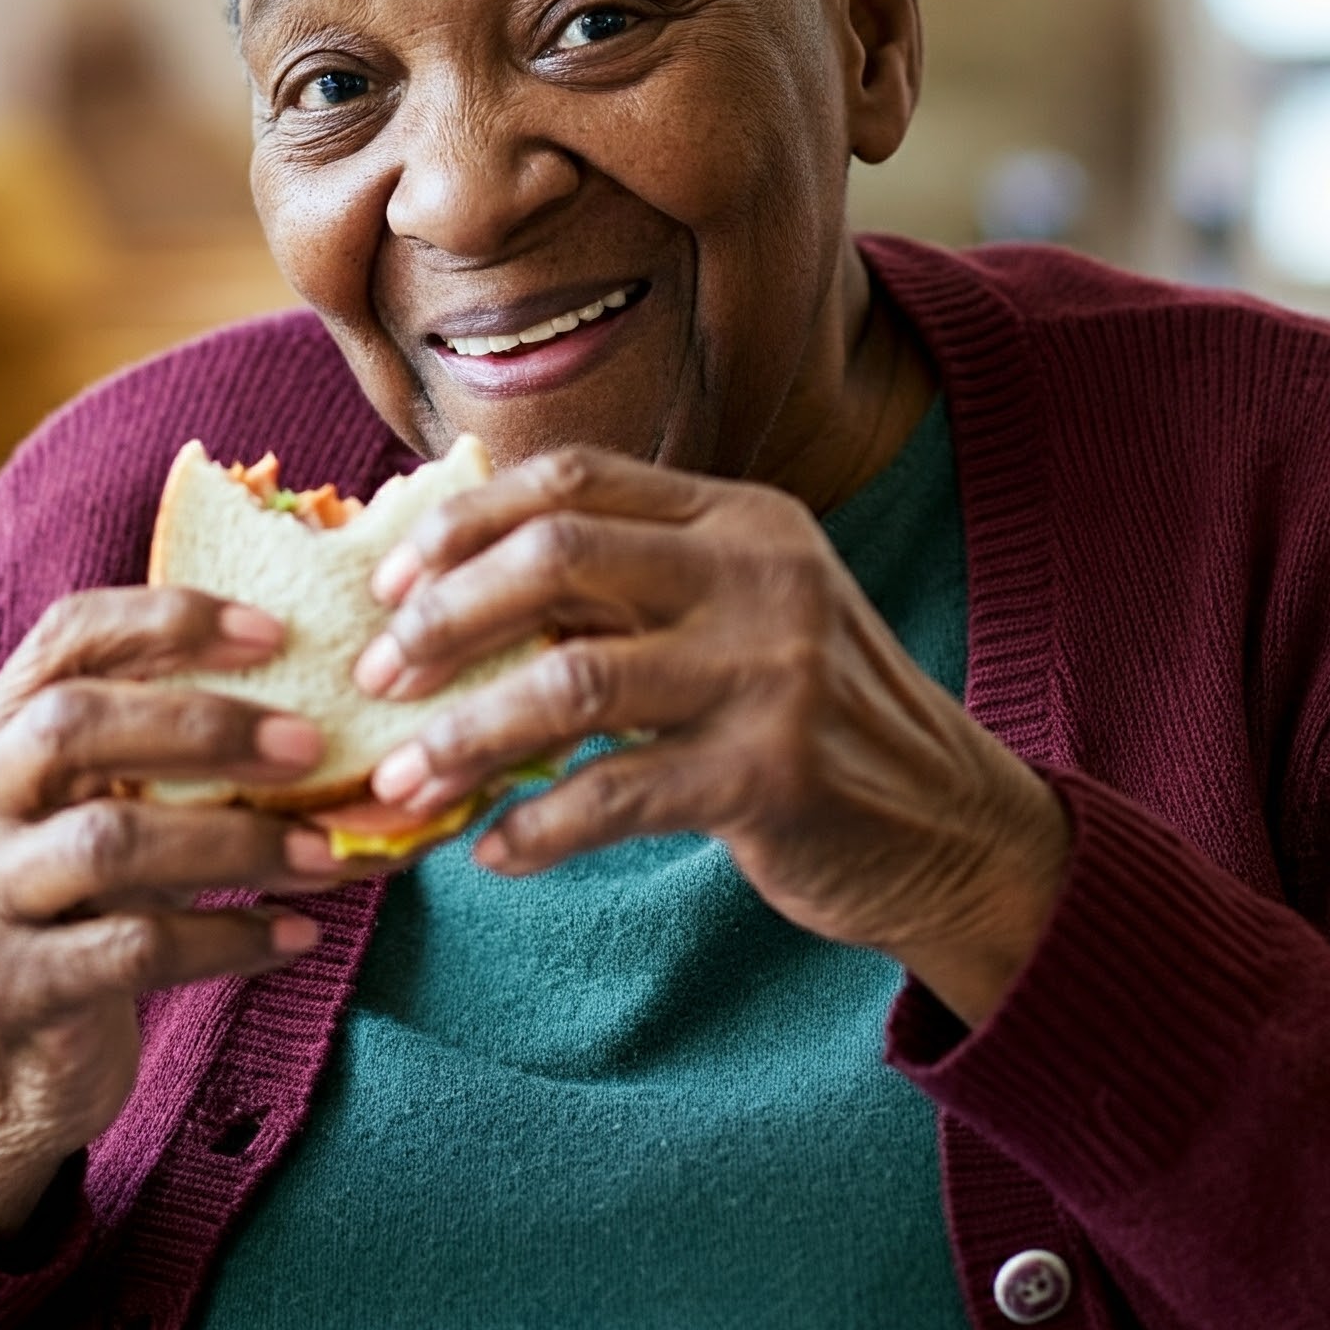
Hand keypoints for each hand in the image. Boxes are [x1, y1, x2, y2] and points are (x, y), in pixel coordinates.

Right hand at [0, 587, 355, 1240]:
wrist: (3, 1069)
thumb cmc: (82, 909)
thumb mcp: (98, 810)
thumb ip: (160, 748)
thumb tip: (322, 696)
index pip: (65, 637)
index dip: (169, 620)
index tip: (276, 630)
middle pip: (74, 725)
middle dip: (206, 726)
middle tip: (311, 746)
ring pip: (108, 840)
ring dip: (236, 842)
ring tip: (325, 852)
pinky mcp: (7, 988)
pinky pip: (134, 948)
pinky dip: (230, 938)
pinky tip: (296, 934)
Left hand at [354, 448, 1067, 1025]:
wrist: (952, 824)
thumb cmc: (806, 716)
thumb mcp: (733, 617)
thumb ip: (623, 589)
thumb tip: (447, 596)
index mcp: (736, 518)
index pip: (572, 478)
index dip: (462, 524)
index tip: (387, 584)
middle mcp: (758, 572)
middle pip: (559, 556)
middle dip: (445, 618)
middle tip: (377, 678)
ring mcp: (772, 670)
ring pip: (573, 681)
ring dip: (465, 735)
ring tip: (401, 779)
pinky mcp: (774, 773)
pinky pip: (615, 795)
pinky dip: (536, 827)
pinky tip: (491, 851)